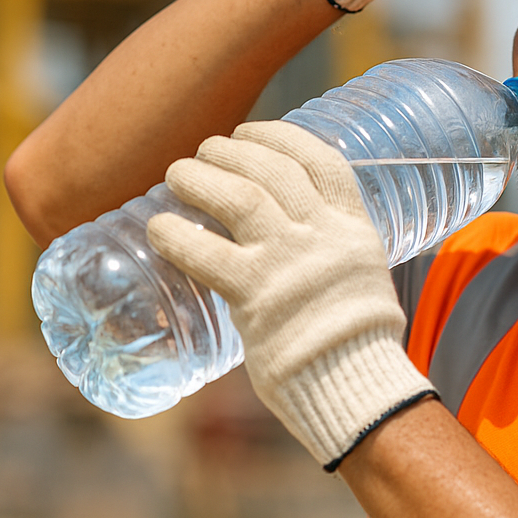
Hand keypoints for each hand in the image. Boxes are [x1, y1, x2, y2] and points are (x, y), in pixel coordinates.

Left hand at [146, 121, 434, 469]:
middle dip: (233, 149)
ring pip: (239, 195)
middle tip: (206, 150)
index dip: (281, 136)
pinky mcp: (255, 296)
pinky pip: (205, 252)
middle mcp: (323, 236)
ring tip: (177, 172)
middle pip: (272, 168)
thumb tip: (298, 235)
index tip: (252, 131)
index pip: (322, 161)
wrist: (356, 386)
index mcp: (353, 229)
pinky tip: (157, 226)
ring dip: (201, 176)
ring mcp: (289, 262)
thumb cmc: (354, 340)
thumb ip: (331, 250)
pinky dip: (174, 234)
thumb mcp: (360, 276)